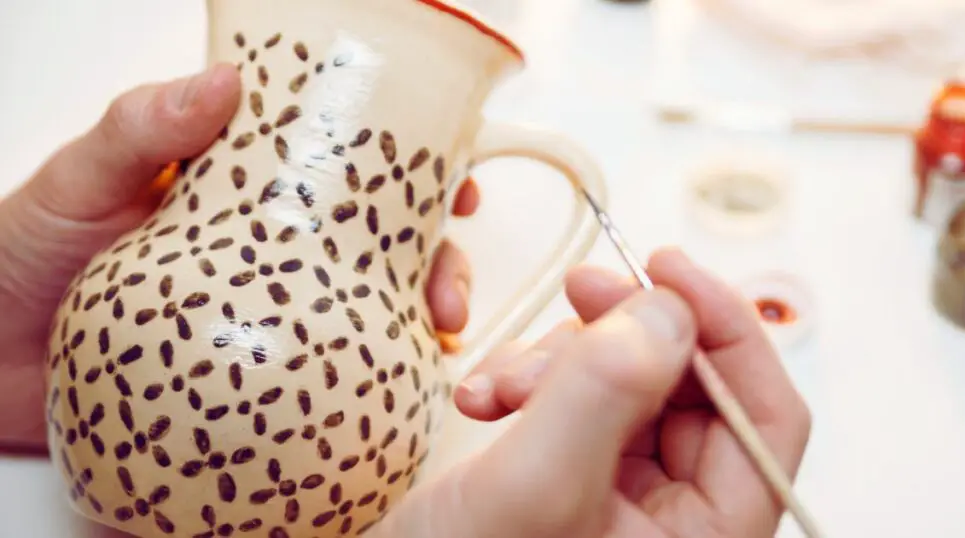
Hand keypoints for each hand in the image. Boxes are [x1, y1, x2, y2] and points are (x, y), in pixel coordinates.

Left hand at [0, 64, 479, 452]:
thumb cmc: (21, 254)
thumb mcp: (77, 179)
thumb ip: (138, 130)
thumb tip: (219, 82)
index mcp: (237, 182)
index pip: (338, 162)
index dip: (406, 167)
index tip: (452, 179)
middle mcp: (262, 242)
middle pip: (374, 238)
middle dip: (432, 253)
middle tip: (447, 274)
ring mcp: (264, 305)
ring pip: (365, 301)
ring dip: (416, 312)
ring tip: (436, 327)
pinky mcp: (253, 364)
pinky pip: (327, 363)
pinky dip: (373, 367)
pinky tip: (401, 371)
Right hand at [370, 248, 810, 537]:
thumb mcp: (532, 485)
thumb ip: (603, 393)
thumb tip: (669, 311)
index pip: (766, 418)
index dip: (727, 331)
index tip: (667, 268)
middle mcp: (674, 519)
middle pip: (692, 386)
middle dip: (624, 336)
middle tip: (579, 287)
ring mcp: (623, 495)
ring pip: (630, 380)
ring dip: (564, 358)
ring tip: (499, 386)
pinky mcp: (576, 472)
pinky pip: (580, 395)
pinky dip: (533, 377)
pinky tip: (483, 395)